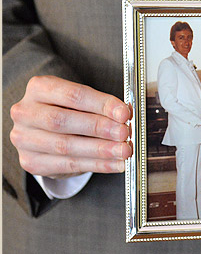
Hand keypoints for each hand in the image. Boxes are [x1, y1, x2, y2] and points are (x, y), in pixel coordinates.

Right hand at [9, 76, 131, 176]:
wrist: (46, 135)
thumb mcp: (81, 103)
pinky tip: (115, 164)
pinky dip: (97, 165)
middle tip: (123, 133)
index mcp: (39, 88)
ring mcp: (23, 138)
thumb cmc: (68, 112)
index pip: (73, 94)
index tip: (124, 113)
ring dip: (100, 150)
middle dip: (98, 127)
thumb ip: (100, 107)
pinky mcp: (30, 161)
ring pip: (64, 146)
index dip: (101, 104)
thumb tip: (124, 116)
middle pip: (62, 120)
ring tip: (123, 151)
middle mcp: (24, 112)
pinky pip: (67, 164)